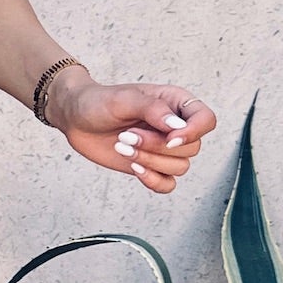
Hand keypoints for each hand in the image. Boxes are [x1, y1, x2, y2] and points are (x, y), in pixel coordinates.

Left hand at [48, 74, 217, 195]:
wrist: (76, 118)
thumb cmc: (100, 101)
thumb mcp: (124, 99)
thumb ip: (153, 110)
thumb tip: (178, 128)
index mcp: (175, 104)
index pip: (206, 120)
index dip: (194, 132)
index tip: (170, 137)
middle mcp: (175, 127)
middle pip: (192, 148)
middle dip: (158, 147)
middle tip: (126, 135)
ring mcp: (164, 149)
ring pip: (180, 167)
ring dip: (150, 161)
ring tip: (122, 145)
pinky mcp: (151, 166)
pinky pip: (168, 184)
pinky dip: (153, 180)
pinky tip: (134, 167)